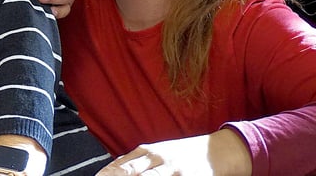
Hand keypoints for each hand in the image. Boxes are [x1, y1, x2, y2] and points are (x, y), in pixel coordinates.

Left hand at [96, 130, 250, 175]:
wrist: (217, 151)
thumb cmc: (180, 154)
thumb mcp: (156, 154)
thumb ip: (135, 162)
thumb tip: (110, 170)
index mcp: (146, 152)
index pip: (120, 165)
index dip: (107, 173)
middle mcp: (157, 160)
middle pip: (131, 172)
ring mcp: (173, 170)